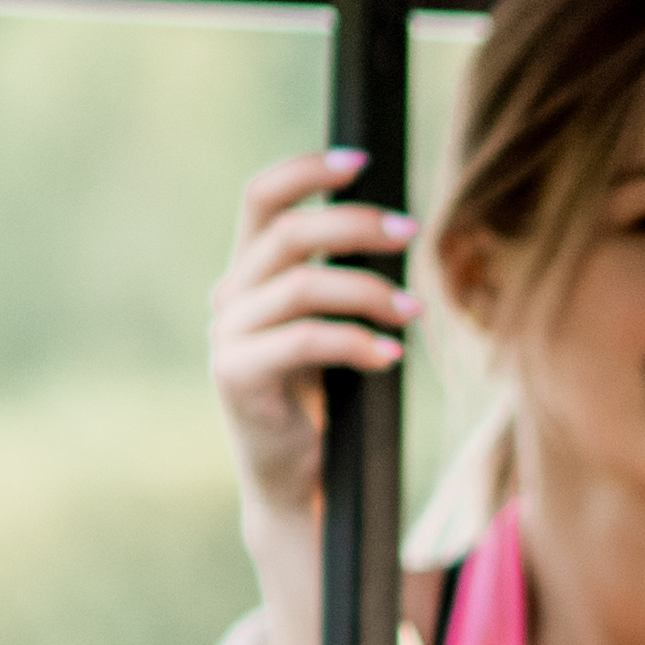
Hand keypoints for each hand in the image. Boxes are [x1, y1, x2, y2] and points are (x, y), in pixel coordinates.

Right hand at [211, 147, 416, 528]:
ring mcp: (228, 336)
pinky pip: (303, 342)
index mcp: (250, 274)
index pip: (261, 199)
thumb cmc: (327, 404)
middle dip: (354, 225)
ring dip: (368, 292)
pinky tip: (391, 355)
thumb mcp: (334, 330)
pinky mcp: (237, 377)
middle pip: (287, 234)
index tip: (361, 160)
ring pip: (300, 287)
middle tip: (411, 233)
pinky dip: (355, 342)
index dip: (305, 171)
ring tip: (416, 311)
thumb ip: (344, 284)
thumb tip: (397, 230)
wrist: (299, 483)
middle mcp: (231, 297)